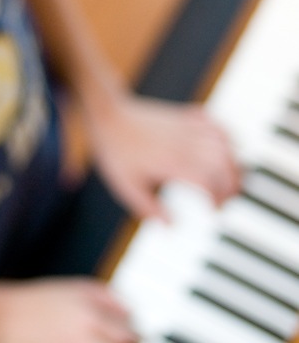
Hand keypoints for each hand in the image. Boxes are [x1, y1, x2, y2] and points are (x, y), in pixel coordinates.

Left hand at [83, 93, 240, 219]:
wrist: (108, 116)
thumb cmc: (115, 152)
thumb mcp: (127, 187)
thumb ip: (149, 209)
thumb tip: (171, 227)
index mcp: (173, 163)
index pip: (209, 182)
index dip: (218, 199)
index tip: (214, 210)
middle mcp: (186, 144)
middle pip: (226, 162)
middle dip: (234, 183)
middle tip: (227, 198)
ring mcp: (187, 128)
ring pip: (225, 142)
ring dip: (234, 161)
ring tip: (230, 178)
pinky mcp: (184, 117)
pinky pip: (215, 123)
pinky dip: (226, 136)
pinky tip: (223, 147)